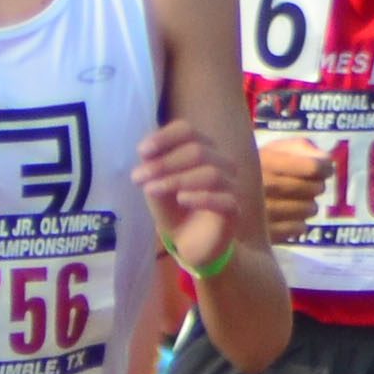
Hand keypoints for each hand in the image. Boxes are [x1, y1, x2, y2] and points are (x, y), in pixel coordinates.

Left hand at [133, 118, 241, 271]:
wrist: (188, 242)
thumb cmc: (173, 208)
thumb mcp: (156, 184)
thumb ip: (153, 166)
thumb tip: (146, 152)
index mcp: (201, 149)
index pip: (187, 131)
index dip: (165, 138)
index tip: (142, 152)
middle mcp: (220, 162)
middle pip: (198, 151)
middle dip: (164, 163)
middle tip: (139, 178)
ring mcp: (230, 185)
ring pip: (211, 173)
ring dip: (176, 180)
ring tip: (152, 190)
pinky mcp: (234, 209)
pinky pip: (224, 198)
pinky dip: (201, 197)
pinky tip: (181, 200)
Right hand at [258, 136, 326, 242]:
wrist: (219, 197)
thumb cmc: (256, 169)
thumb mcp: (272, 149)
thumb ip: (301, 148)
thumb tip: (326, 161)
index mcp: (267, 161)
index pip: (314, 167)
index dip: (324, 168)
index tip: (322, 169)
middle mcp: (265, 186)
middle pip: (316, 188)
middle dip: (316, 185)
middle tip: (305, 185)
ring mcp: (265, 213)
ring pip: (310, 209)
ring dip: (308, 205)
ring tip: (293, 201)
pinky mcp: (266, 234)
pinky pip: (300, 228)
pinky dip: (298, 223)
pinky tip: (286, 217)